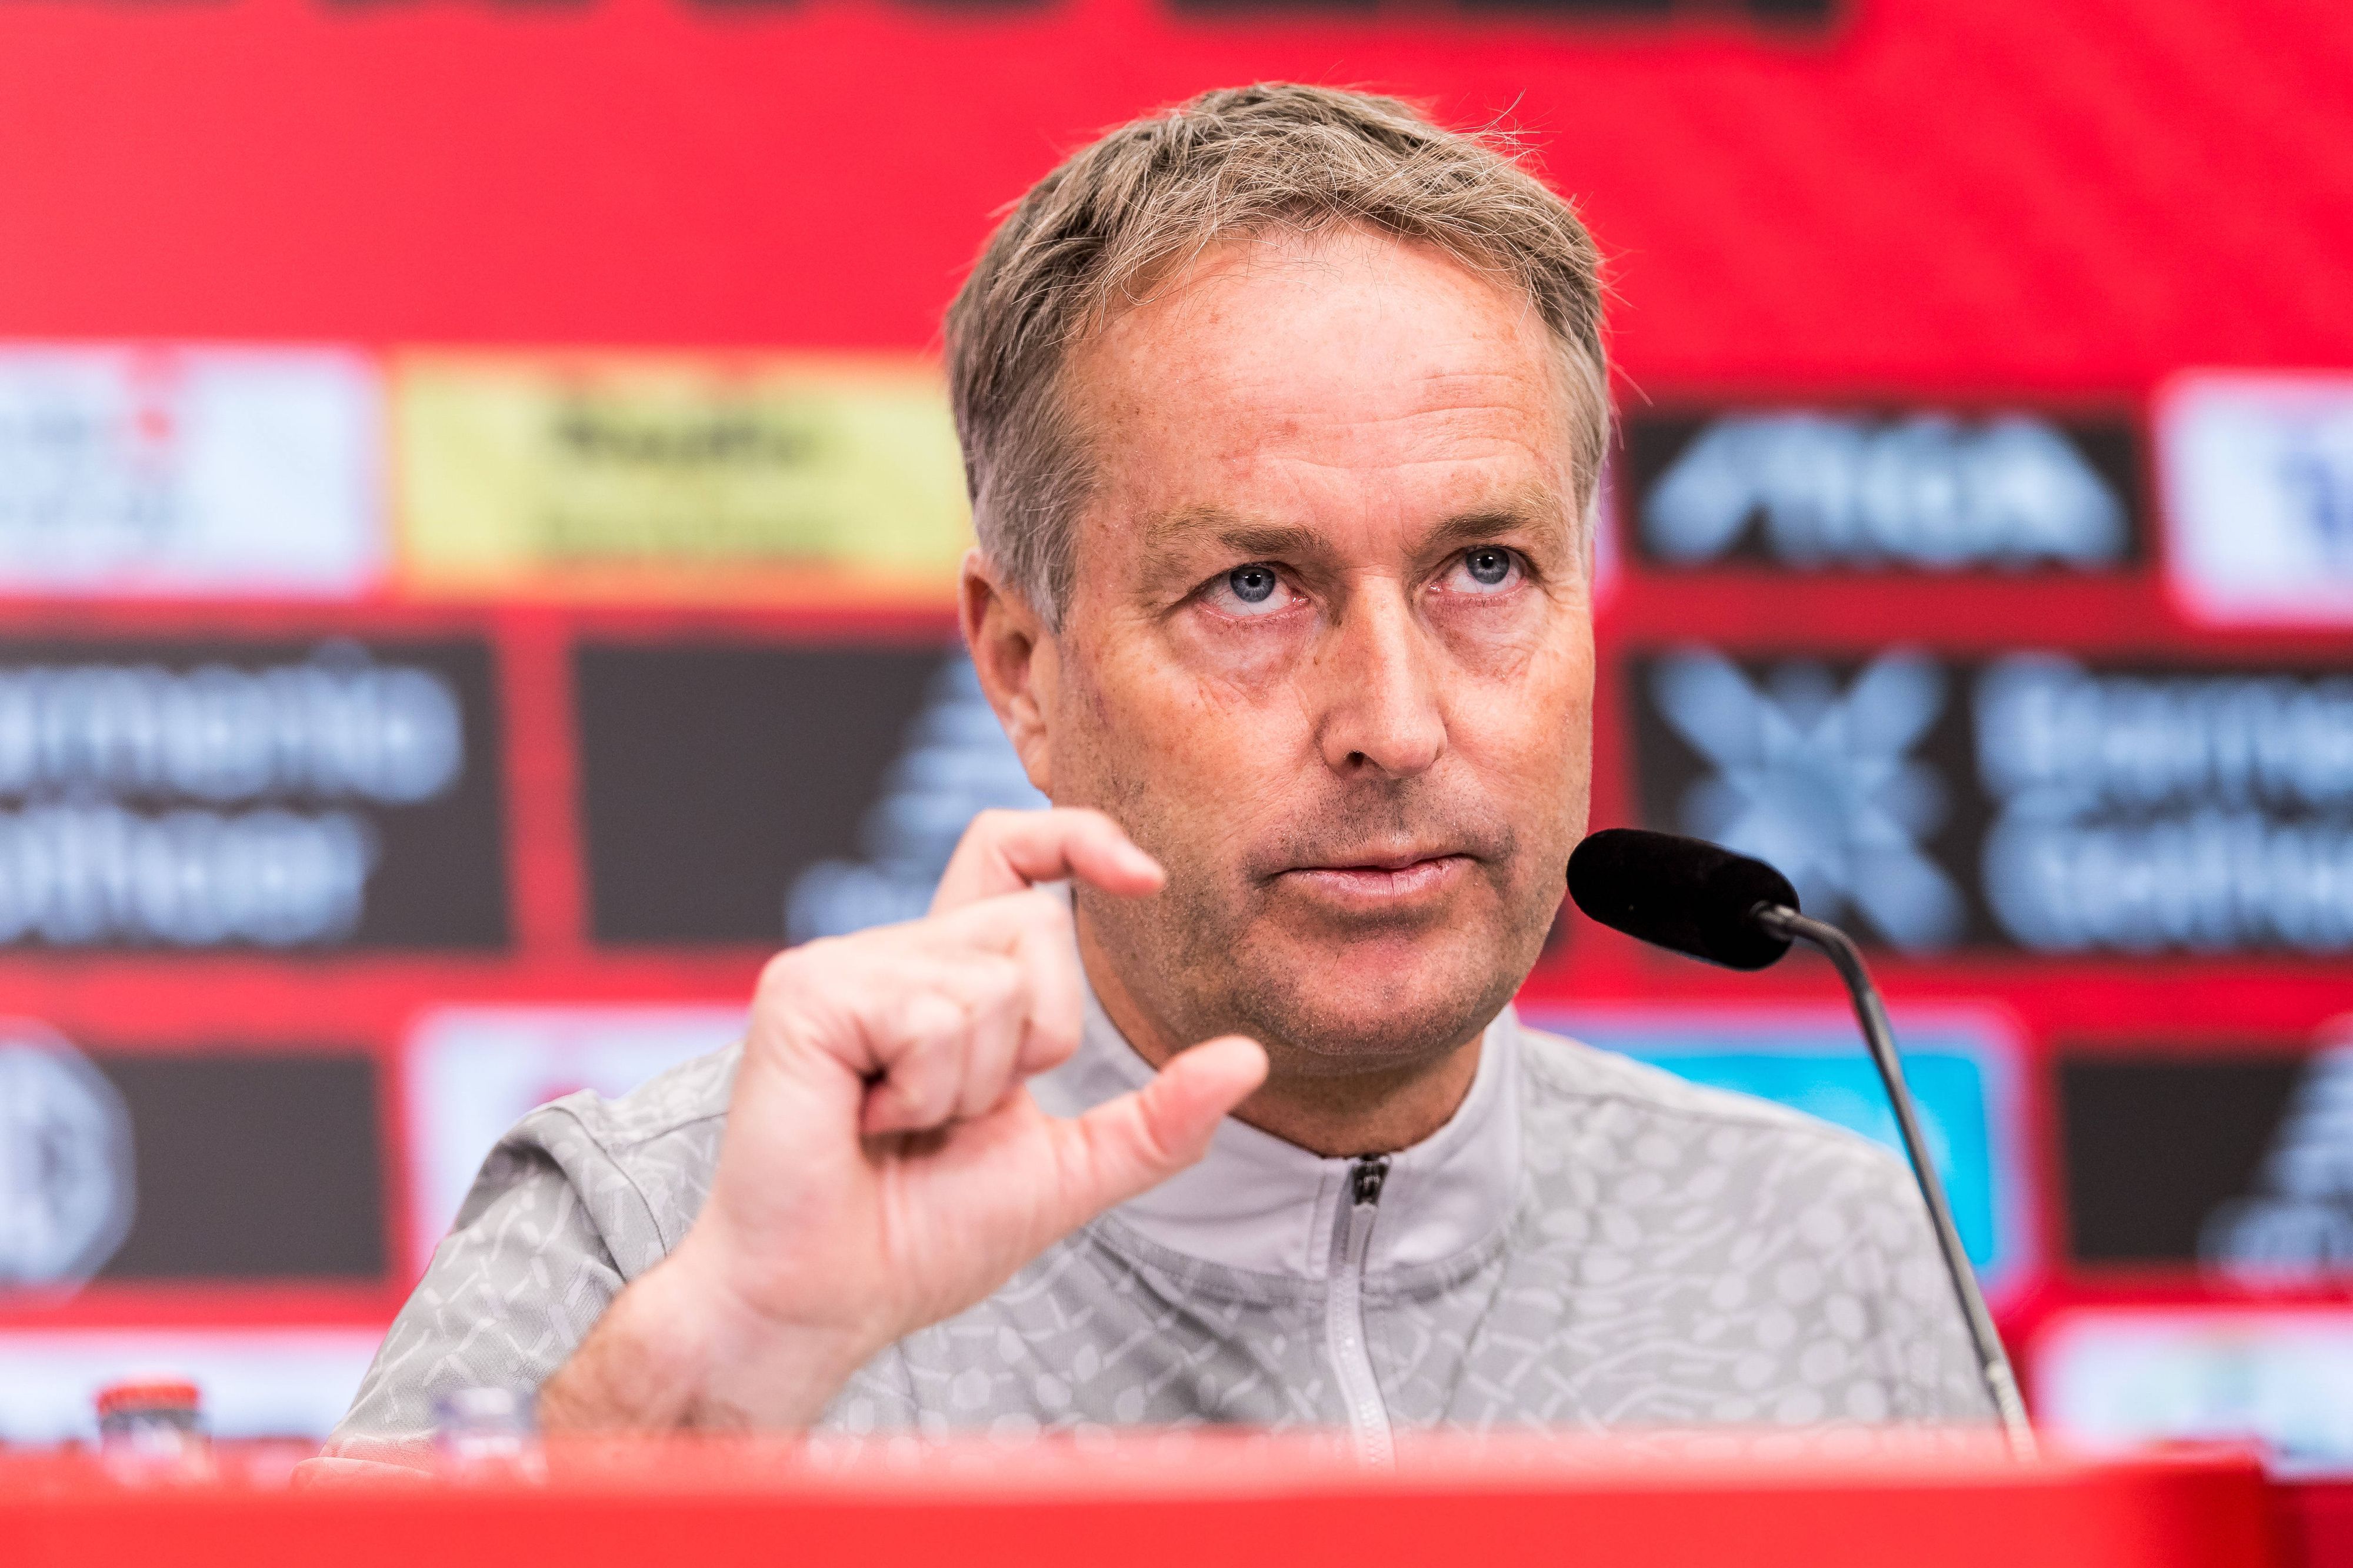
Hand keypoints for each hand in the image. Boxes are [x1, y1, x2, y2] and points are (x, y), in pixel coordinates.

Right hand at [539, 809, 1266, 1429]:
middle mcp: (890, 954)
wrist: (824, 1300)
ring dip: (971, 1082)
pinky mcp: (804, 991)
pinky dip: (924, 1086)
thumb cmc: (919, 1239)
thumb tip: (1249, 1060)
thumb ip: (1157, 1119)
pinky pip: (929, 1011)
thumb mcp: (1068, 1172)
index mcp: (943, 978)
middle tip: (951, 1115)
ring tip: (900, 1125)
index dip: (1079, 838)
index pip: (1011, 854)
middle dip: (1033, 1041)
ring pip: (990, 978)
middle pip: (1033, 926)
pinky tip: (867, 1120)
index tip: (1146, 880)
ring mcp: (840, 966)